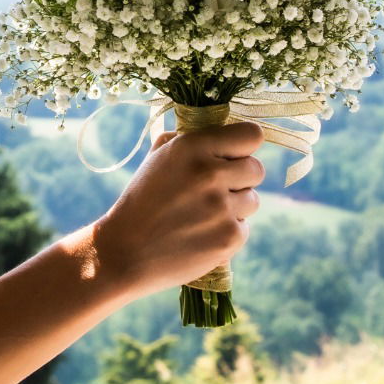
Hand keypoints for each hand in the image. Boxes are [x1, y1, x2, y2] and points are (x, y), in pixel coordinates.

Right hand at [91, 118, 264, 295]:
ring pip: (253, 200)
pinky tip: (200, 235)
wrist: (126, 251)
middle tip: (215, 190)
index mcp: (192, 147)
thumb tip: (224, 132)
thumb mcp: (158, 158)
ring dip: (235, 207)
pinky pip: (243, 228)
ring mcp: (222, 207)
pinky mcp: (229, 237)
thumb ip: (192, 140)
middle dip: (240, 179)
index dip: (244, 146)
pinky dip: (226, 232)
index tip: (233, 156)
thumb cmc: (144, 199)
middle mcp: (210, 173)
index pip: (251, 135)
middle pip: (257, 168)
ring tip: (202, 214)